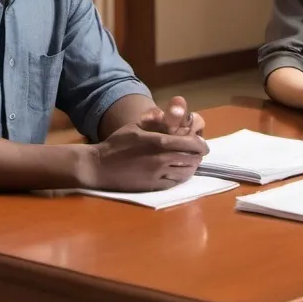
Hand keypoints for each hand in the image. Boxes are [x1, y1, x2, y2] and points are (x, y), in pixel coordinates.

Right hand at [86, 95, 208, 190]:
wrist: (99, 166)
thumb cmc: (117, 143)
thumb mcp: (136, 126)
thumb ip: (155, 121)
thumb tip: (170, 115)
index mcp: (159, 141)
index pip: (191, 143)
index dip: (201, 144)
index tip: (203, 144)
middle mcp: (162, 158)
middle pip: (192, 159)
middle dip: (198, 156)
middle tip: (197, 154)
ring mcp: (158, 174)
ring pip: (186, 172)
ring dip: (191, 167)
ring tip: (190, 163)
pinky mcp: (153, 186)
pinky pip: (174, 182)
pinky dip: (180, 177)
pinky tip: (178, 173)